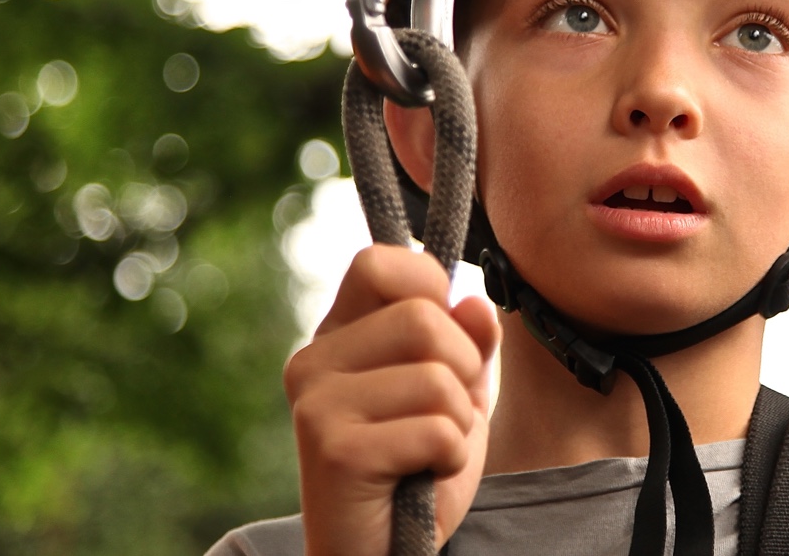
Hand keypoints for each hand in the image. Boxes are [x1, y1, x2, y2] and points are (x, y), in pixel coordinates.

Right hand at [284, 245, 500, 555]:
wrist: (380, 555)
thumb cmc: (414, 472)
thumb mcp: (453, 397)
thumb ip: (467, 344)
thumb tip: (475, 303)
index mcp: (336, 336)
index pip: (377, 262)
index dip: (428, 288)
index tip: (440, 340)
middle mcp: (314, 360)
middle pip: (423, 317)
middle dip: (462, 370)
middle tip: (443, 415)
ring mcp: (317, 403)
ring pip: (437, 376)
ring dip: (458, 422)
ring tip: (428, 451)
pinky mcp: (334, 449)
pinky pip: (435, 429)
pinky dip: (450, 458)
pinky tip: (420, 478)